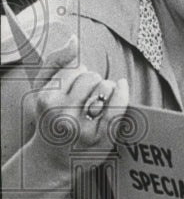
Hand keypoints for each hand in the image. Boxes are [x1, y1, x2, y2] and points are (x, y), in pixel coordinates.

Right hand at [24, 39, 128, 174]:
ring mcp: (83, 126)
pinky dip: (123, 92)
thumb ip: (57, 62)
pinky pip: (119, 105)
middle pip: (92, 77)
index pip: (75, 69)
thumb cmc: (51, 118)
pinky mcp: (101, 136)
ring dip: (107, 88)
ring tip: (98, 99)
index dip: (79, 74)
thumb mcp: (44, 90)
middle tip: (87, 96)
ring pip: (106, 87)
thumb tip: (74, 38)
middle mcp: (63, 113)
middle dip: (93, 81)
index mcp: (47, 99)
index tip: (75, 85)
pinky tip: (121, 86)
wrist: (52, 159)